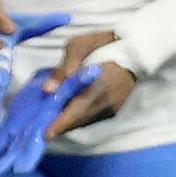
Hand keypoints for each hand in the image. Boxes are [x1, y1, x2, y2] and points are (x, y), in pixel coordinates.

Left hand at [39, 27, 136, 141]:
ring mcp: (113, 107)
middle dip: (60, 126)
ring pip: (86, 120)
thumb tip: (47, 90)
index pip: (79, 108)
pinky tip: (68, 113)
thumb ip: (63, 68)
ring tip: (50, 122)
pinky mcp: (115, 109)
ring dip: (68, 122)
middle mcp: (108, 101)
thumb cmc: (104, 43)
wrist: (134, 49)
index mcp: (101, 84)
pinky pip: (93, 117)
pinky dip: (79, 117)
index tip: (46, 133)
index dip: (62, 122)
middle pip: (80, 119)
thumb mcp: (79, 46)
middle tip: (41, 129)